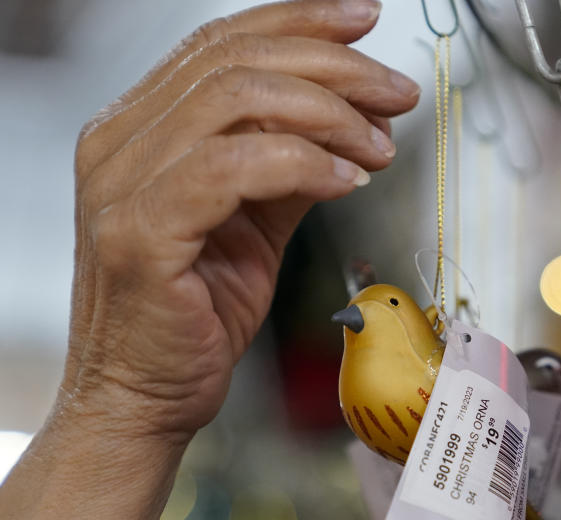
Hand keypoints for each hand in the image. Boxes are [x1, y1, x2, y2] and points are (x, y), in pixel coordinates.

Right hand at [62, 0, 417, 441]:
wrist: (147, 397)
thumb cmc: (196, 317)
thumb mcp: (255, 224)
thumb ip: (290, 165)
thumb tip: (354, 123)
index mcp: (141, 128)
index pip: (224, 43)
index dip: (302, 22)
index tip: (366, 24)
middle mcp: (121, 142)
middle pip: (239, 60)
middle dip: (337, 68)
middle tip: (396, 94)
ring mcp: (121, 183)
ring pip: (240, 99)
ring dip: (331, 116)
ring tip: (379, 149)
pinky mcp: (139, 230)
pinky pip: (236, 165)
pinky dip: (305, 164)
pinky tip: (347, 181)